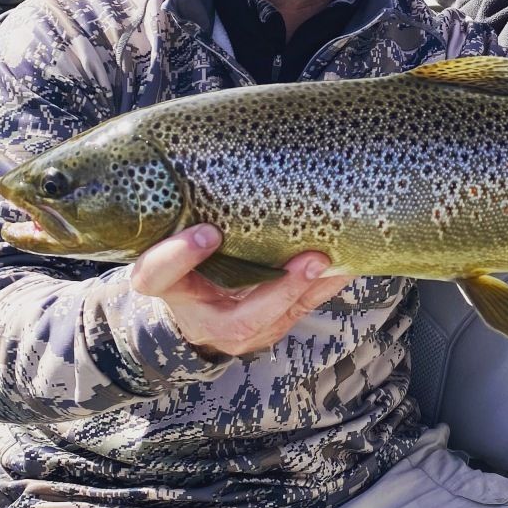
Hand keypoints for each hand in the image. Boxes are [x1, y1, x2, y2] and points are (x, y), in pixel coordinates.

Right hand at [129, 224, 346, 355]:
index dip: (179, 257)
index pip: (159, 277)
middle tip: (312, 260)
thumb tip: (227, 175)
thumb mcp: (174, 248)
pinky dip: (327, 286)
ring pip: (278, 320)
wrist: (195, 314)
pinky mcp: (270, 328)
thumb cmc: (186, 269)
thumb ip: (187, 222)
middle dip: (280, 290)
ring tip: (336, 261)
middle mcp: (204, 320)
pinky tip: (349, 265)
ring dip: (311, 289)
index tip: (207, 233)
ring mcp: (239, 332)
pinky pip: (302, 309)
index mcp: (167, 289)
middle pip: (239, 320)